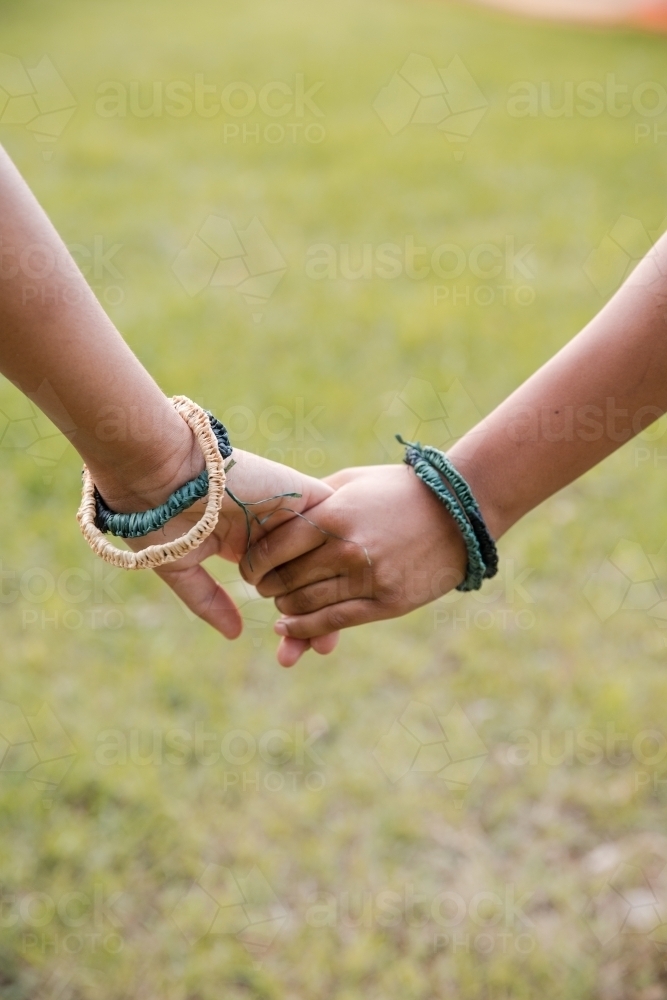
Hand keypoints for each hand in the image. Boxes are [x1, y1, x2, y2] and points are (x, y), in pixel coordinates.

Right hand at [92, 443, 337, 655]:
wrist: (161, 473)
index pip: (278, 583)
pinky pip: (333, 522)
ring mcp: (286, 509)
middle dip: (317, 614)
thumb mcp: (181, 567)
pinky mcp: (300, 492)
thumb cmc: (159, 518)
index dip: (289, 616)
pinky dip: (338, 553)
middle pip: (307, 574)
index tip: (292, 654)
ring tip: (330, 636)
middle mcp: (269, 527)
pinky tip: (343, 591)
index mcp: (243, 541)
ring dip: (331, 593)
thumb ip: (208, 600)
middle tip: (322, 650)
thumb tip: (235, 634)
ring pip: (324, 554)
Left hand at [240, 464, 468, 664]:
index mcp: (334, 515)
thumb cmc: (400, 491)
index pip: (273, 547)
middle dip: (266, 586)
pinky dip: (302, 630)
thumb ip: (312, 500)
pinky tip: (288, 628)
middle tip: (264, 585)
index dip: (252, 562)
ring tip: (281, 602)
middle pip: (284, 579)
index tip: (248, 566)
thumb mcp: (352, 482)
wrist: (459, 511)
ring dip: (283, 608)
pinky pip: (332, 622)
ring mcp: (368, 578)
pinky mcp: (387, 603)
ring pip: (303, 605)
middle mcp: (347, 549)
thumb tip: (271, 519)